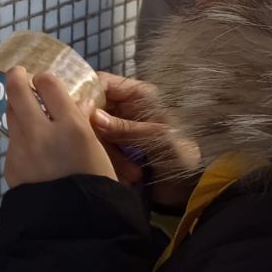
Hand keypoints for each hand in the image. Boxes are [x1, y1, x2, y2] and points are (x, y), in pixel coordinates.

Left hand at [3, 67, 115, 187]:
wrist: (74, 230)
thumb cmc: (98, 189)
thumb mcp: (99, 153)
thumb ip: (83, 124)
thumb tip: (76, 104)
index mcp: (71, 128)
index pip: (48, 84)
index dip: (46, 80)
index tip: (46, 82)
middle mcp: (41, 132)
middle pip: (17, 89)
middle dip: (16, 76)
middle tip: (20, 74)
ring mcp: (21, 148)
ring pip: (10, 113)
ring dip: (17, 107)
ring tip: (27, 110)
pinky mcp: (9, 165)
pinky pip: (13, 142)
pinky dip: (21, 137)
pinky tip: (33, 149)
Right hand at [91, 72, 200, 209]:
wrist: (194, 188)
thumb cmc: (182, 156)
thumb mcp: (157, 139)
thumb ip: (125, 127)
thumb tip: (92, 117)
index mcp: (138, 94)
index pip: (102, 82)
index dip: (87, 94)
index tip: (78, 113)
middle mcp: (125, 105)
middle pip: (93, 106)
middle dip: (95, 129)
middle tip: (98, 148)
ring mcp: (119, 125)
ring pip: (94, 129)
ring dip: (105, 150)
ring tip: (127, 171)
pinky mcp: (116, 145)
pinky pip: (100, 146)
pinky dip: (107, 160)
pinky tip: (125, 175)